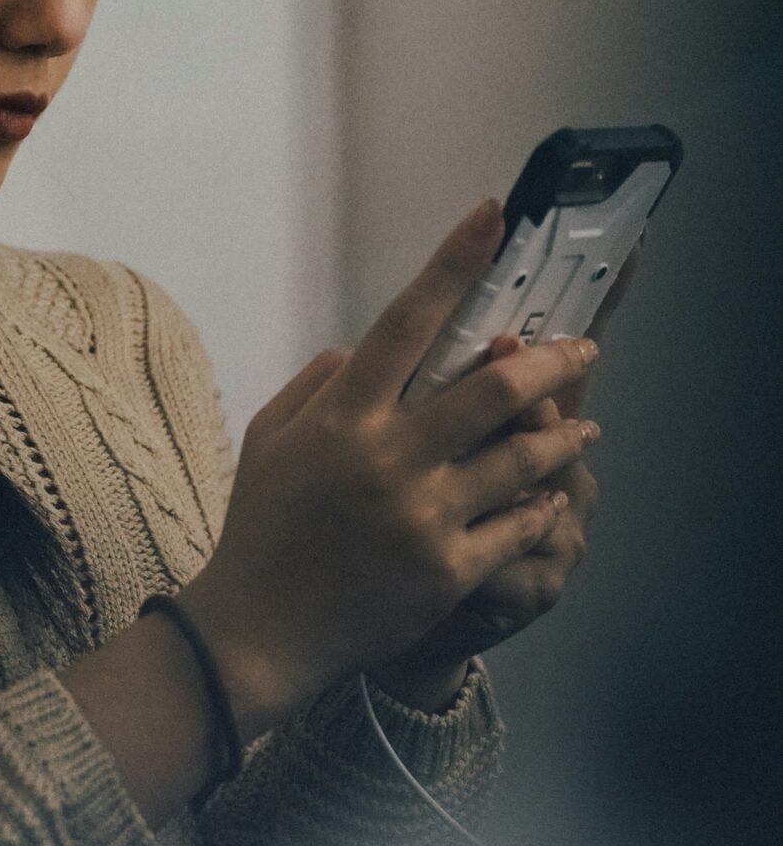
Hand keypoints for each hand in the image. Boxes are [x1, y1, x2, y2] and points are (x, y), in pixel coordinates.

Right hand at [182, 199, 601, 739]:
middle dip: (550, 362)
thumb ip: (319, 384)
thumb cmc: (262, 526)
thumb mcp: (270, 438)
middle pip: (492, 388)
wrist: (260, 628)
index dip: (453, 264)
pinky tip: (551, 493)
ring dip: (562, 435)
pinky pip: (518, 525)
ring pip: (521, 457)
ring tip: (584, 427)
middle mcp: (389, 457)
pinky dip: (542, 504)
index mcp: (343, 416)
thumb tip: (366, 349)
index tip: (492, 217)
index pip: (406, 320)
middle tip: (580, 350)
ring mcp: (423, 516)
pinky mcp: (448, 569)